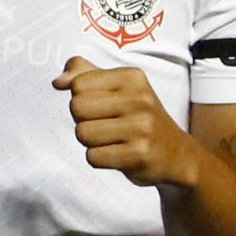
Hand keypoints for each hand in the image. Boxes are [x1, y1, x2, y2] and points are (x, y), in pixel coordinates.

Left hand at [55, 57, 196, 187]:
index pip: (78, 84)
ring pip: (82, 133)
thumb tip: (57, 81)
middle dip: (84, 120)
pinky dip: (100, 159)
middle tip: (108, 125)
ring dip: (91, 142)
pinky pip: (93, 157)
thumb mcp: (120, 90)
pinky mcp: (139, 154)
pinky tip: (118, 155)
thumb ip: (86, 76)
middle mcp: (139, 98)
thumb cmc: (141, 120)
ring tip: (114, 140)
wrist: (178, 155)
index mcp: (133, 77)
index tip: (105, 106)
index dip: (83, 98)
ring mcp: (141, 127)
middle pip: (77, 107)